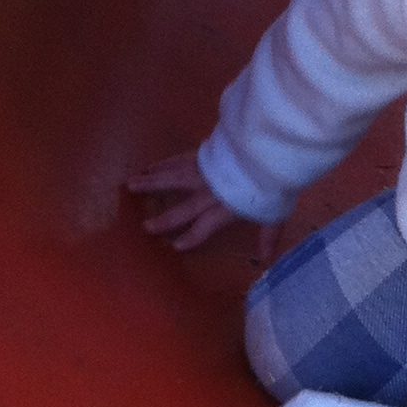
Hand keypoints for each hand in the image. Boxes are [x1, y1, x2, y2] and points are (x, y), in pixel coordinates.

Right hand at [127, 151, 280, 257]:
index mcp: (226, 207)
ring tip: (130, 185)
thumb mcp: (277, 211)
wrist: (270, 147)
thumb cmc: (275, 182)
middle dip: (166, 219)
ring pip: (173, 179)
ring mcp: (205, 170)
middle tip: (145, 226)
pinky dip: (163, 164)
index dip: (191, 238)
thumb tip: (266, 259)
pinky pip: (178, 160)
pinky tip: (150, 166)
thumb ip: (268, 235)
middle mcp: (210, 191)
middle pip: (184, 208)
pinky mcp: (204, 153)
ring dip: (152, 183)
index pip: (204, 227)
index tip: (175, 246)